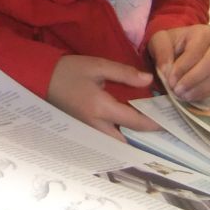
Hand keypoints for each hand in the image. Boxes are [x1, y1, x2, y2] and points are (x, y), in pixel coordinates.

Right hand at [46, 55, 161, 140]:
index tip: (169, 122)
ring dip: (131, 139)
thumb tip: (149, 80)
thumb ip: (124, 73)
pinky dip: (119, 137)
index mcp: (101, 108)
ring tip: (145, 130)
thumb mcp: (98, 66)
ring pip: (115, 143)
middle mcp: (96, 125)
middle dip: (143, 139)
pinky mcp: (83, 130)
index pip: (135, 121)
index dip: (154, 123)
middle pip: (126, 141)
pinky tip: (126, 128)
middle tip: (158, 129)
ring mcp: (88, 131)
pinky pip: (105, 140)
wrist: (40, 79)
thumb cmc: (69, 71)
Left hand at [148, 25, 209, 101]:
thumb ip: (162, 51)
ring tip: (181, 95)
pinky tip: (188, 96)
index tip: (170, 79)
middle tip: (176, 90)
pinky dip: (202, 94)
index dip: (183, 67)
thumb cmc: (169, 43)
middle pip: (209, 65)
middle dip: (191, 80)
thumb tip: (167, 70)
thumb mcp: (159, 41)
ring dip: (197, 89)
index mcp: (203, 33)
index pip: (196, 52)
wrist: (176, 49)